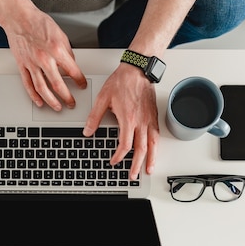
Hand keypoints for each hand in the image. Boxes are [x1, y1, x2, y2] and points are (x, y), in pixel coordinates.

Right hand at [4, 6, 86, 110]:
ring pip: (42, 88)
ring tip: (57, 107)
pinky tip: (39, 101)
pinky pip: (28, 84)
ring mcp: (31, 63)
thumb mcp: (61, 34)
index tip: (82, 85)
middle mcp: (44, 59)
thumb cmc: (38, 22)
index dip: (80, 81)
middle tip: (71, 102)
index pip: (73, 71)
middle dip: (67, 97)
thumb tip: (71, 64)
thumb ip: (67, 51)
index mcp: (57, 50)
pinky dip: (33, 95)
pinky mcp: (22, 65)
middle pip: (58, 85)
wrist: (18, 18)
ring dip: (51, 101)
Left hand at [83, 64, 159, 179]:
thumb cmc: (122, 81)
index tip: (114, 161)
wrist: (137, 70)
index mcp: (128, 118)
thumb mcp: (103, 98)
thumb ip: (95, 117)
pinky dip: (156, 147)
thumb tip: (88, 131)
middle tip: (132, 175)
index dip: (119, 156)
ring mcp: (149, 119)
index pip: (125, 145)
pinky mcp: (154, 116)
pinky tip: (154, 152)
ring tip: (148, 169)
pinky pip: (157, 135)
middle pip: (141, 149)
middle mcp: (141, 121)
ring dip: (150, 159)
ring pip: (153, 144)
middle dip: (136, 165)